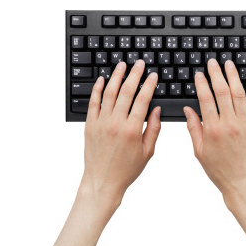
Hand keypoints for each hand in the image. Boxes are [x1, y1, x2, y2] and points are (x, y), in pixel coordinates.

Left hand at [81, 59, 160, 205]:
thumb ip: (153, 129)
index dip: (149, 85)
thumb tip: (156, 110)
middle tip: (139, 63)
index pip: (142, 100)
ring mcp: (101, 123)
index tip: (152, 76)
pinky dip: (97, 89)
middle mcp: (115, 123)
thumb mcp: (147, 152)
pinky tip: (102, 79)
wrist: (103, 181)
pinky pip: (93, 103)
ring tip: (122, 65)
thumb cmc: (126, 170)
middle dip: (134, 74)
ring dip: (116, 77)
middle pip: (126, 92)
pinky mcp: (89, 125)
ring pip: (109, 93)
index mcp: (132, 130)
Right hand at [184, 59, 245, 206]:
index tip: (199, 74)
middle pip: (222, 91)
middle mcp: (229, 124)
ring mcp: (245, 124)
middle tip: (213, 62)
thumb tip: (188, 110)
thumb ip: (194, 128)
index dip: (201, 83)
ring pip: (239, 94)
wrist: (242, 183)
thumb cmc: (220, 171)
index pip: (205, 98)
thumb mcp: (199, 151)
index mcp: (213, 129)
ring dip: (233, 76)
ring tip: (229, 65)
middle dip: (216, 73)